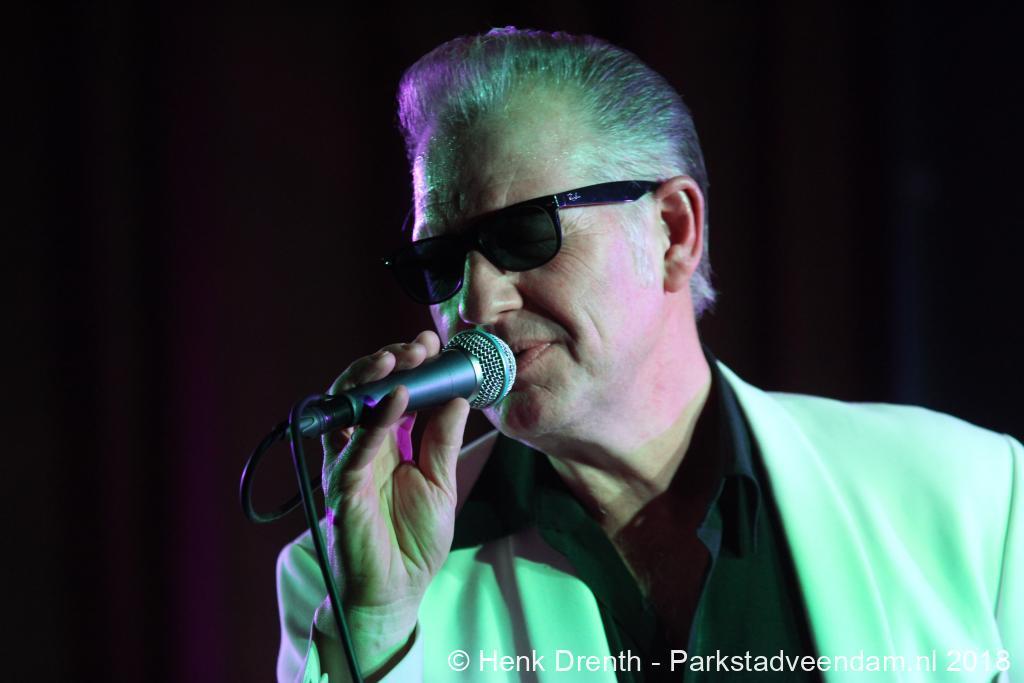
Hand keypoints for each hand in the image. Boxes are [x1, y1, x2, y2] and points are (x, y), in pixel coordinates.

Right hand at [317, 330, 469, 674]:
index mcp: (387, 442)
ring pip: (348, 410)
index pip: (391, 392)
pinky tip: (394, 398)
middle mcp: (363, 447)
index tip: (431, 343)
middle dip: (388, 362)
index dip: (409, 366)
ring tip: (396, 357)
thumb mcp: (441, 480)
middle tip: (416, 345)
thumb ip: (444, 438)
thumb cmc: (413, 539)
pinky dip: (372, 422)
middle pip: (364, 392)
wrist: (397, 591)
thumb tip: (458, 395)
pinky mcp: (342, 489)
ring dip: (371, 380)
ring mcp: (349, 465)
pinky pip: (352, 449)